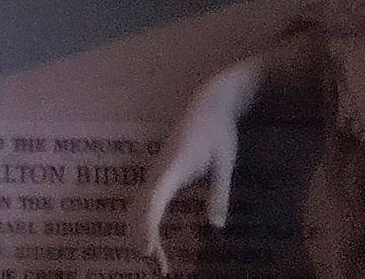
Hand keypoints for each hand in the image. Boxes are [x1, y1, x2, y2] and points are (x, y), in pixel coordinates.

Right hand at [137, 96, 238, 266]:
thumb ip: (220, 193)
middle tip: (159, 267)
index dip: (148, 224)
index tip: (148, 250)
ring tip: (158, 261)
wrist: (210, 101)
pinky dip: (144, 222)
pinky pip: (144, 200)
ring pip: (138, 204)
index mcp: (175, 163)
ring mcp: (156, 169)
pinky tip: (154, 241)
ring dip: (142, 232)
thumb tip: (217, 227)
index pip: (154, 197)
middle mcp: (159, 167)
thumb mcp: (226, 162)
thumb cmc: (220, 131)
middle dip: (144, 237)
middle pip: (141, 206)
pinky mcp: (158, 172)